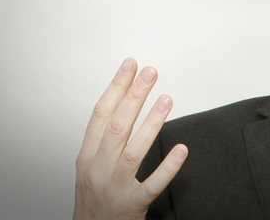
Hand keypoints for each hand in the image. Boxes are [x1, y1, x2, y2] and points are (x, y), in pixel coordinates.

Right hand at [73, 58, 187, 219]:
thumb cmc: (94, 196)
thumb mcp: (90, 164)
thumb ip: (104, 137)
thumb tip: (124, 100)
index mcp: (88, 155)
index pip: (101, 114)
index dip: (115, 88)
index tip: (130, 65)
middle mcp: (99, 168)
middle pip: (117, 126)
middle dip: (134, 96)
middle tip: (150, 73)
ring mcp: (115, 186)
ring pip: (134, 151)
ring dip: (152, 123)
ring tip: (167, 99)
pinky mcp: (133, 204)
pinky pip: (152, 184)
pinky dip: (167, 167)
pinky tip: (181, 150)